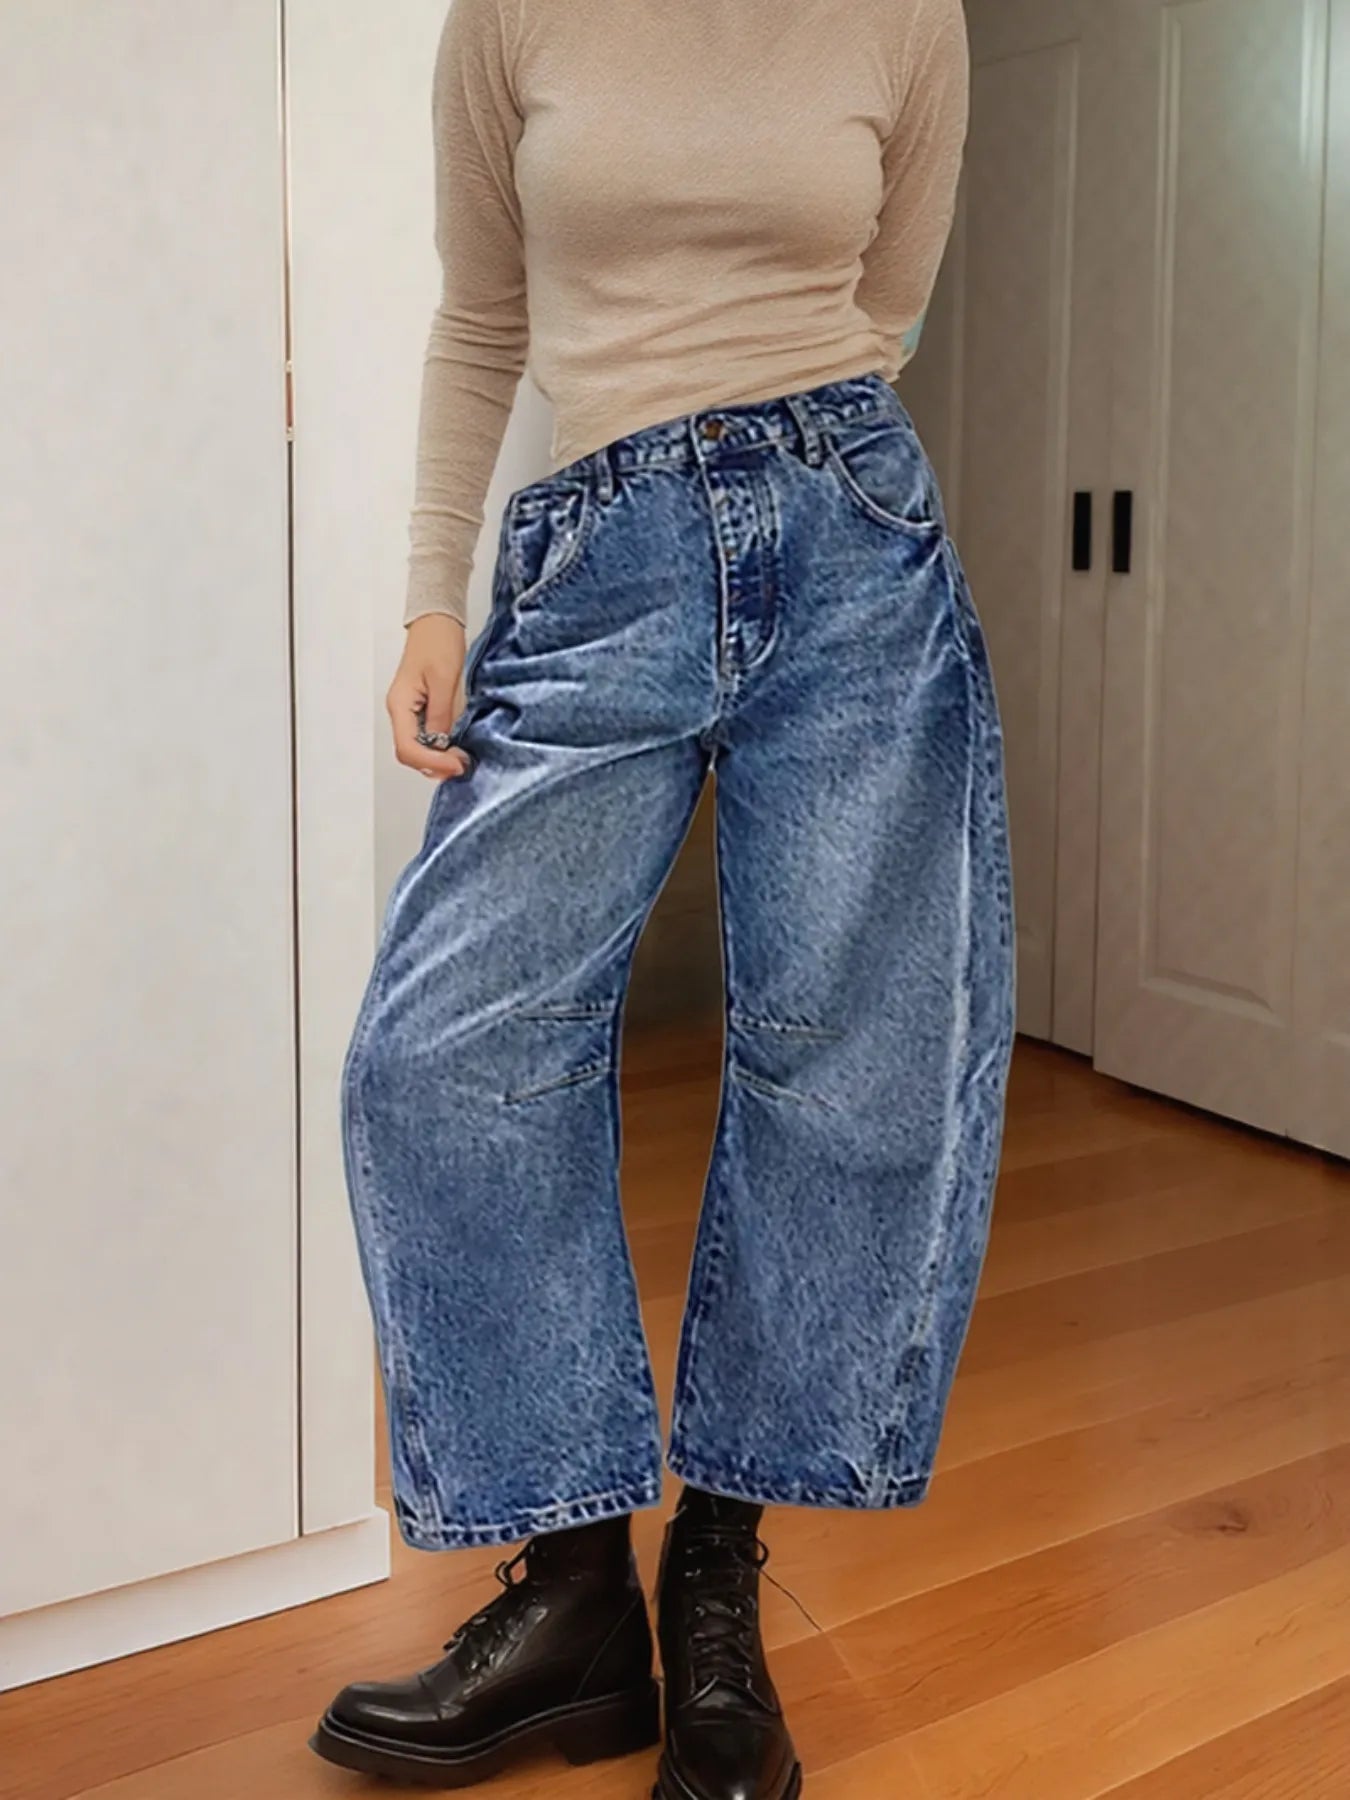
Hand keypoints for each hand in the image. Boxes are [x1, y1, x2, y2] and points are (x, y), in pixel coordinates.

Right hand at [387, 615, 474, 780]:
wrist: (437, 621)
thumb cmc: (438, 642)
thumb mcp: (444, 680)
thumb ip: (442, 714)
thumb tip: (443, 744)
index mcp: (400, 704)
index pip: (408, 749)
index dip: (432, 762)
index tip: (457, 764)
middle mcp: (401, 711)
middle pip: (411, 753)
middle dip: (436, 765)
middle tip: (463, 764)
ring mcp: (410, 712)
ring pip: (419, 748)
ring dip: (439, 758)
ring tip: (463, 758)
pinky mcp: (422, 709)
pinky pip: (427, 737)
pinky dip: (441, 747)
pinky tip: (458, 745)